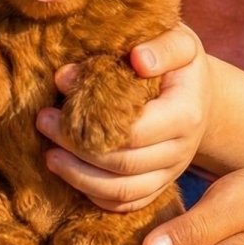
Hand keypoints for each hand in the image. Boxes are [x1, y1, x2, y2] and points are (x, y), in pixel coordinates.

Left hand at [39, 24, 210, 212]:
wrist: (200, 94)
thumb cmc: (181, 62)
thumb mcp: (180, 41)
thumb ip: (160, 47)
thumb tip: (136, 58)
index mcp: (186, 114)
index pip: (135, 131)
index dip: (90, 122)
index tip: (57, 102)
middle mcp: (181, 150)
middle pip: (124, 164)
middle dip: (77, 149)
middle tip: (43, 124)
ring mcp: (171, 173)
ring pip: (123, 191)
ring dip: (80, 177)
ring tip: (49, 156)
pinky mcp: (159, 185)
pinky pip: (127, 203)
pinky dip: (97, 196)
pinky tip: (71, 176)